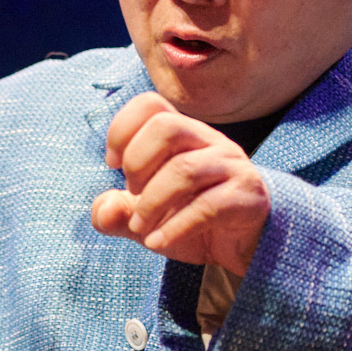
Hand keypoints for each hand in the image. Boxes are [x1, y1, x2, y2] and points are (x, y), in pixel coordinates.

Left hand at [90, 92, 269, 275]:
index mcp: (183, 134)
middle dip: (137, 164)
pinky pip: (208, 206)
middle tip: (133, 195)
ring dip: (151, 203)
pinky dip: (174, 228)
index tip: (113, 165)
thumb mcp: (146, 219)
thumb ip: (116, 213)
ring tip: (141, 229)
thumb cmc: (194, 220)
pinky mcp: (247, 197)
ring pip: (185, 168)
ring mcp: (231, 166)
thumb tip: (104, 209)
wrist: (247, 246)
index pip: (150, 104)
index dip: (121, 130)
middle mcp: (208, 141)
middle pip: (166, 127)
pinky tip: (158, 243)